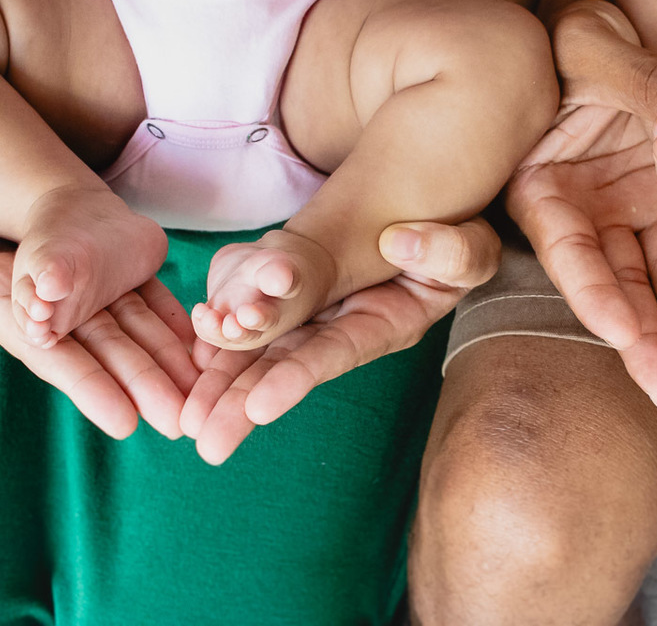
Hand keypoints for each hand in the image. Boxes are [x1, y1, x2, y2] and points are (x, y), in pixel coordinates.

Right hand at [0, 86, 197, 438]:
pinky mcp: (80, 274)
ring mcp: (59, 290)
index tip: (124, 421)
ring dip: (159, 361)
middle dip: (138, 384)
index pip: (42, 347)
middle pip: (94, 349)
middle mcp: (27, 300)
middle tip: (186, 424)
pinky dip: (161, 321)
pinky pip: (127, 300)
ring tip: (203, 398)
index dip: (83, 382)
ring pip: (119, 328)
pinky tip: (197, 341)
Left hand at [181, 219, 501, 463]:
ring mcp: (315, 316)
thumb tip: (402, 242)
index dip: (298, 377)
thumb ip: (449, 252)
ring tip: (186, 420)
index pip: (337, 353)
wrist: (422, 215)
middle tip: (204, 441)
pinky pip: (250, 318)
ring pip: (261, 350)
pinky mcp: (293, 298)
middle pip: (289, 367)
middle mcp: (343, 328)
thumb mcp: (470, 247)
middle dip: (244, 402)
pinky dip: (219, 336)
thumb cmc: (453, 241)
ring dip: (222, 381)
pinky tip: (188, 356)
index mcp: (386, 323)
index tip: (258, 407)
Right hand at [506, 0, 656, 407]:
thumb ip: (636, 80)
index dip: (597, 296)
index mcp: (547, 186)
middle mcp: (593, 210)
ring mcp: (639, 209)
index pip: (569, 254)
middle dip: (647, 338)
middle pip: (619, 284)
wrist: (635, 13)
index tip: (624, 335)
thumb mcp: (596, 44)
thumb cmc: (591, 33)